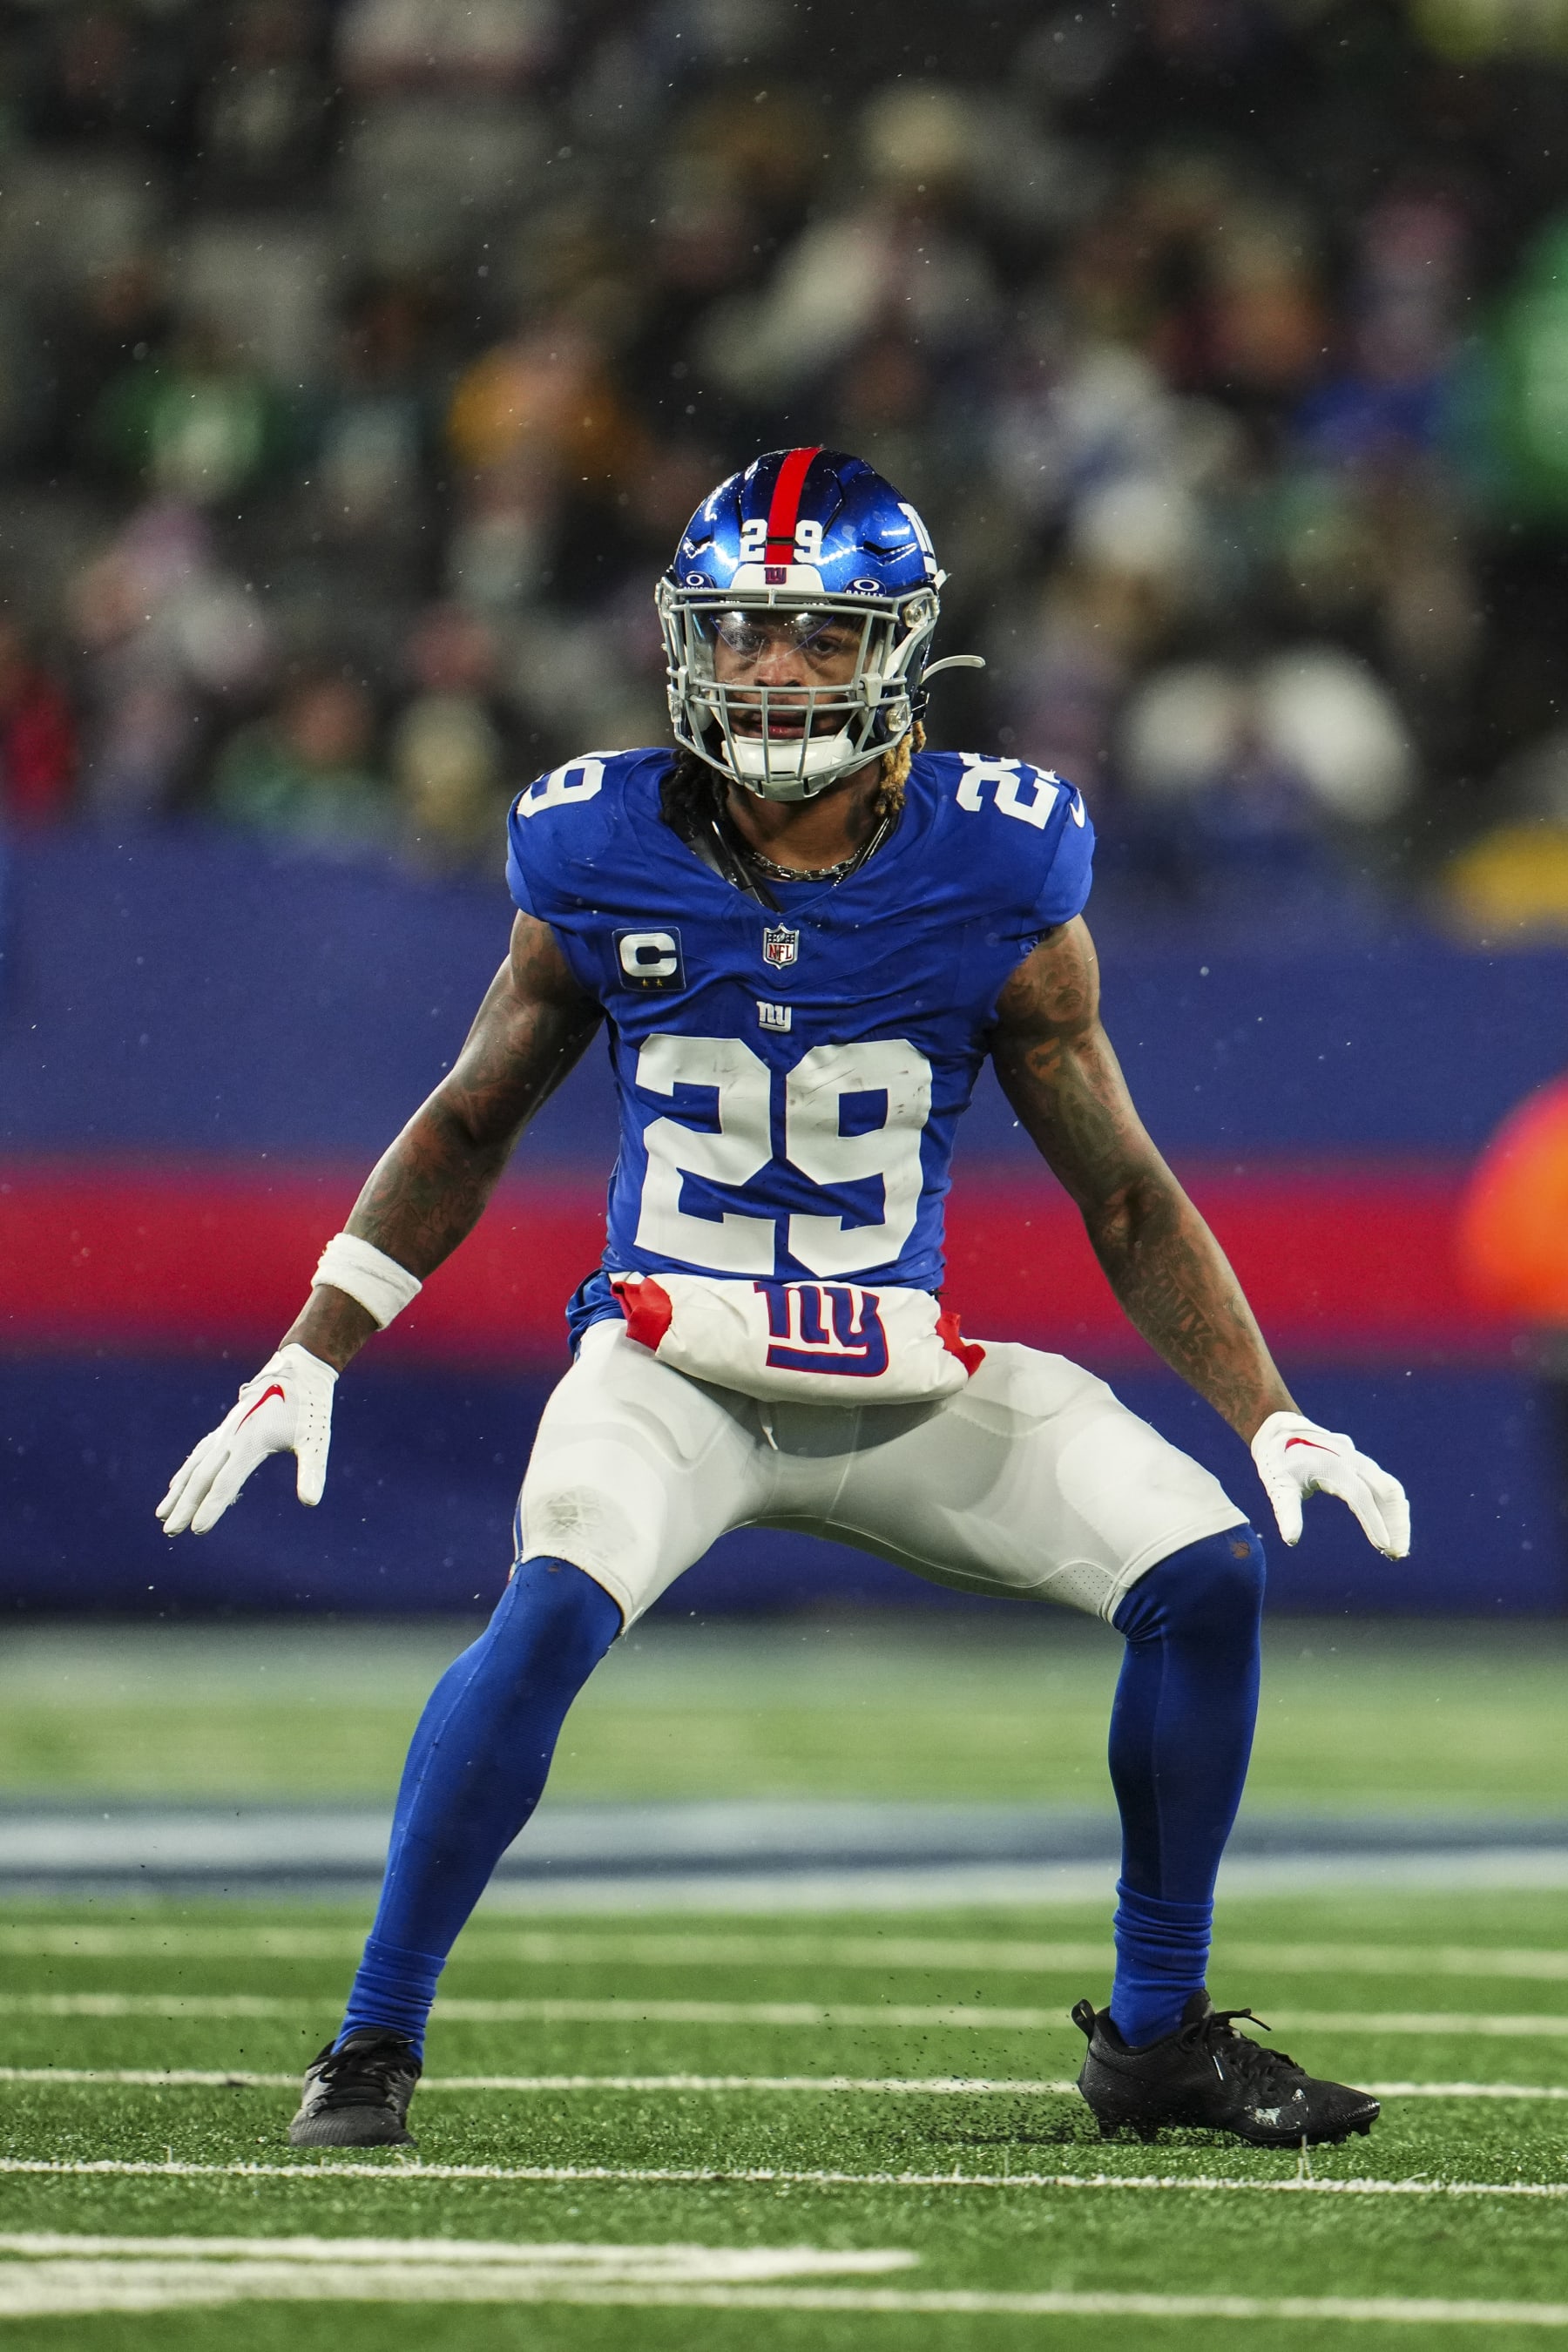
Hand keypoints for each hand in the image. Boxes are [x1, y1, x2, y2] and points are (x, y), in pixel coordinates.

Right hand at [157, 1344, 337, 1536]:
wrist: (299, 1370)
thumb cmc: (311, 1407)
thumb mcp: (316, 1440)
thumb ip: (312, 1471)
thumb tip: (311, 1502)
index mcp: (252, 1441)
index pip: (226, 1481)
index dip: (211, 1507)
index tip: (197, 1530)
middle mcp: (232, 1436)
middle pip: (202, 1476)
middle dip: (185, 1505)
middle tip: (170, 1531)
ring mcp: (226, 1430)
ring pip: (195, 1464)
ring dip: (178, 1490)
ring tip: (161, 1514)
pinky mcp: (226, 1427)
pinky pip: (200, 1453)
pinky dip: (186, 1471)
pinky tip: (177, 1485)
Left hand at [1250, 1411, 1409, 1557]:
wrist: (1279, 1430)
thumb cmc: (1277, 1462)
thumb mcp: (1278, 1486)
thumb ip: (1287, 1512)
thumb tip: (1291, 1541)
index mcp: (1329, 1464)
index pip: (1359, 1494)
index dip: (1374, 1521)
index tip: (1384, 1547)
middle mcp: (1350, 1458)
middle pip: (1386, 1489)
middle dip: (1396, 1523)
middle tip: (1398, 1555)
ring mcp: (1358, 1459)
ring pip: (1389, 1487)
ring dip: (1398, 1518)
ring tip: (1397, 1550)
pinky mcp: (1361, 1464)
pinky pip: (1385, 1486)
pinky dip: (1392, 1509)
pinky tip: (1392, 1531)